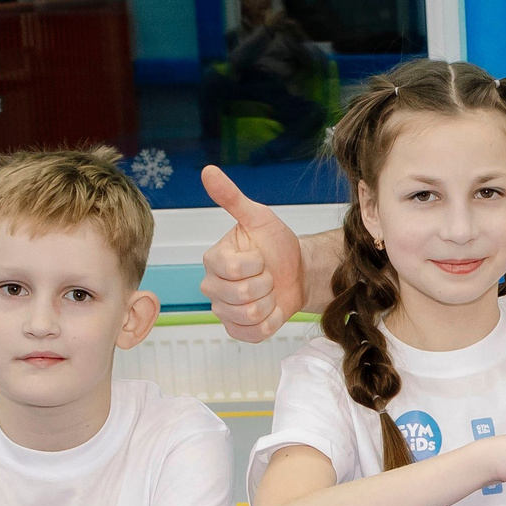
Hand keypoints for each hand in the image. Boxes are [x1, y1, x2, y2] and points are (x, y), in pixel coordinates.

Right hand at [200, 165, 306, 341]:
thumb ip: (232, 198)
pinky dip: (270, 322)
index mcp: (213, 260)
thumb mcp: (259, 217)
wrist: (297, 271)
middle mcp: (212, 287)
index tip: (261, 257)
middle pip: (243, 294)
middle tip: (268, 274)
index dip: (257, 264)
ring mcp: (224, 311)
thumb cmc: (277, 244)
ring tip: (270, 290)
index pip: (233, 269)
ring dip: (270, 302)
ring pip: (250, 314)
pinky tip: (271, 308)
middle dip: (267, 283)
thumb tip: (208, 171)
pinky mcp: (238, 330)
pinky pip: (254, 333)